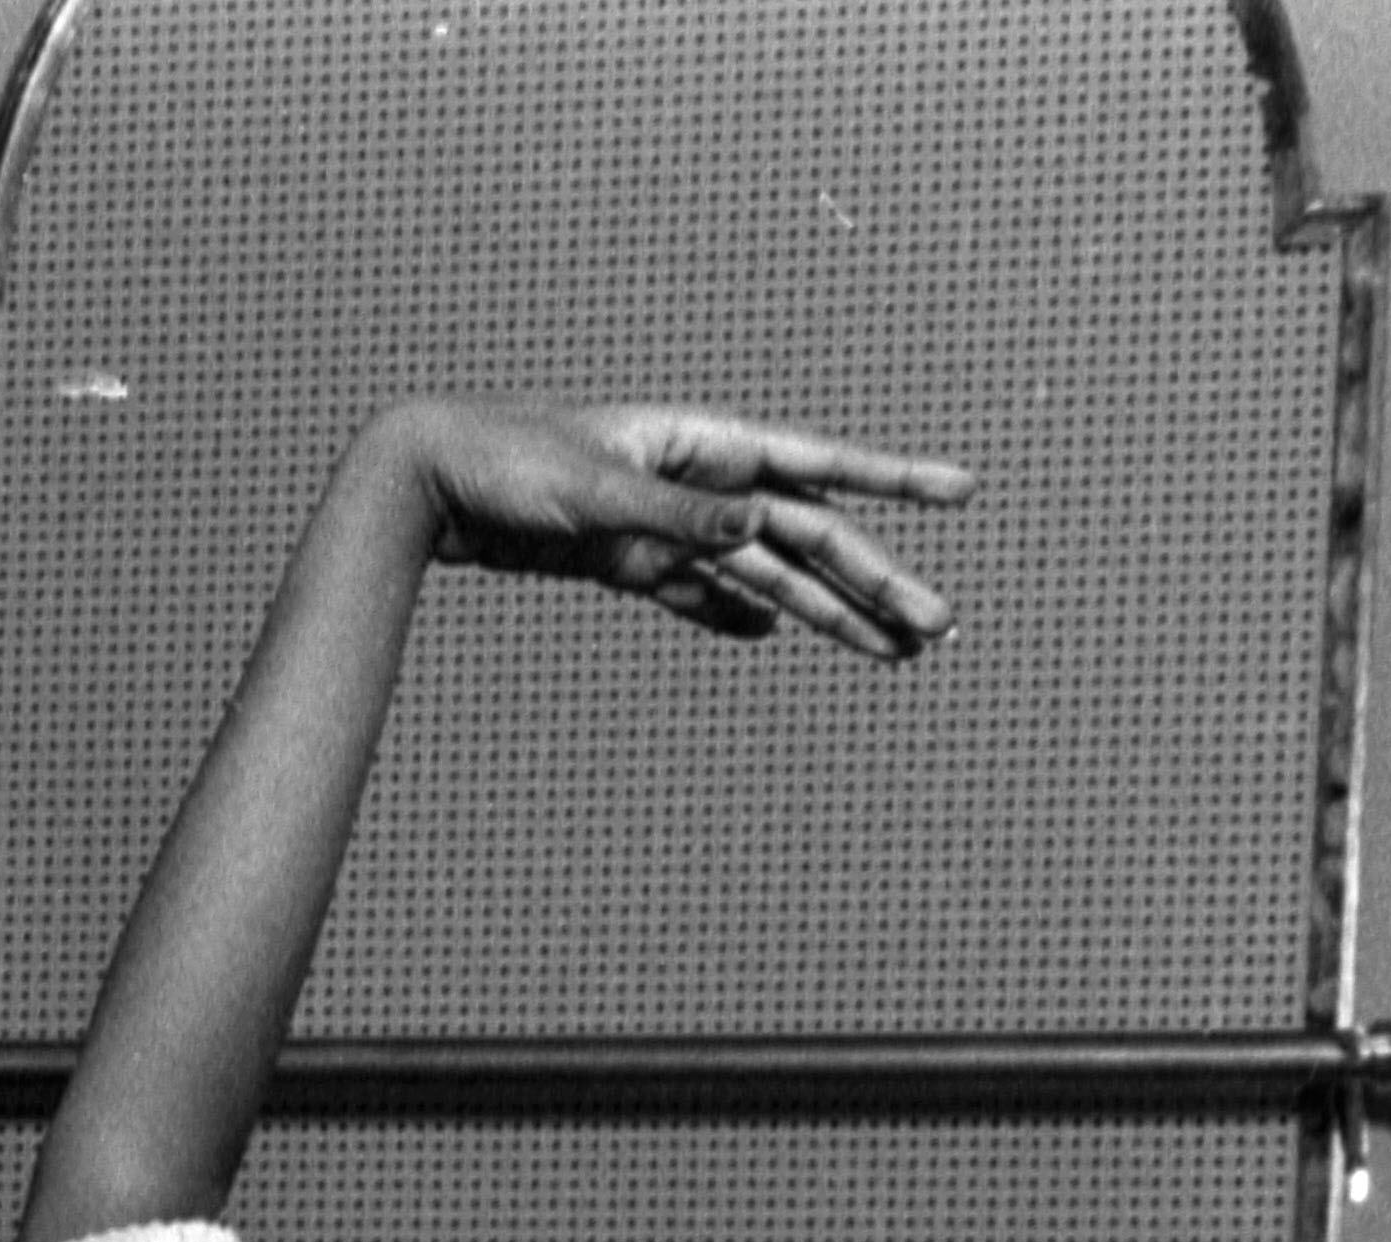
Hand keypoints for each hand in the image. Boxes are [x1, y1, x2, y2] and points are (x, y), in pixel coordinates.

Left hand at [400, 400, 966, 659]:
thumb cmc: (504, 463)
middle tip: (941, 625)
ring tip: (892, 651)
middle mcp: (696, 482)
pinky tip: (775, 632)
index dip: (893, 478)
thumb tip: (757, 527)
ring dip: (827, 613)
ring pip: (767, 574)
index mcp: (701, 442)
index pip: (817, 464)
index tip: (963, 488)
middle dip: (876, 581)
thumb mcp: (592, 488)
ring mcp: (666, 526)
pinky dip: (733, 614)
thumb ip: (675, 514)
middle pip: (808, 536)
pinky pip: (698, 594)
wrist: (427, 481)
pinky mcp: (628, 561)